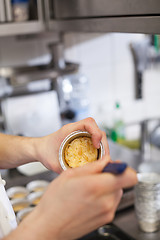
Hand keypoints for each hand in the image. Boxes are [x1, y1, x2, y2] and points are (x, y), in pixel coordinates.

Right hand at [12, 158, 136, 239]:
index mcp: (97, 186)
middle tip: (96, 175)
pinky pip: (112, 202)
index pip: (130, 176)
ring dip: (108, 186)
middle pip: (123, 182)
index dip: (124, 168)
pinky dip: (104, 197)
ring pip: (117, 191)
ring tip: (89, 188)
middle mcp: (106, 201)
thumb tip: (106, 160)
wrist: (49, 226)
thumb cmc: (54, 202)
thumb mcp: (69, 175)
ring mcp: (107, 212)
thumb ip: (92, 166)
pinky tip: (89, 198)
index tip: (115, 165)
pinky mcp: (106, 219)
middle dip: (112, 176)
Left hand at [35, 117, 109, 172]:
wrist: (39, 149)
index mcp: (69, 130)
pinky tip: (98, 159)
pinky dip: (99, 149)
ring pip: (98, 136)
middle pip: (97, 130)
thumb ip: (67, 170)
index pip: (88, 123)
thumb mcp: (54, 163)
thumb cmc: (45, 152)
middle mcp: (77, 129)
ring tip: (103, 160)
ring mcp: (80, 134)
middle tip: (104, 158)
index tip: (96, 145)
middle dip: (103, 143)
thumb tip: (82, 178)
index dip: (96, 132)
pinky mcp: (82, 140)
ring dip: (103, 147)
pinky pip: (94, 141)